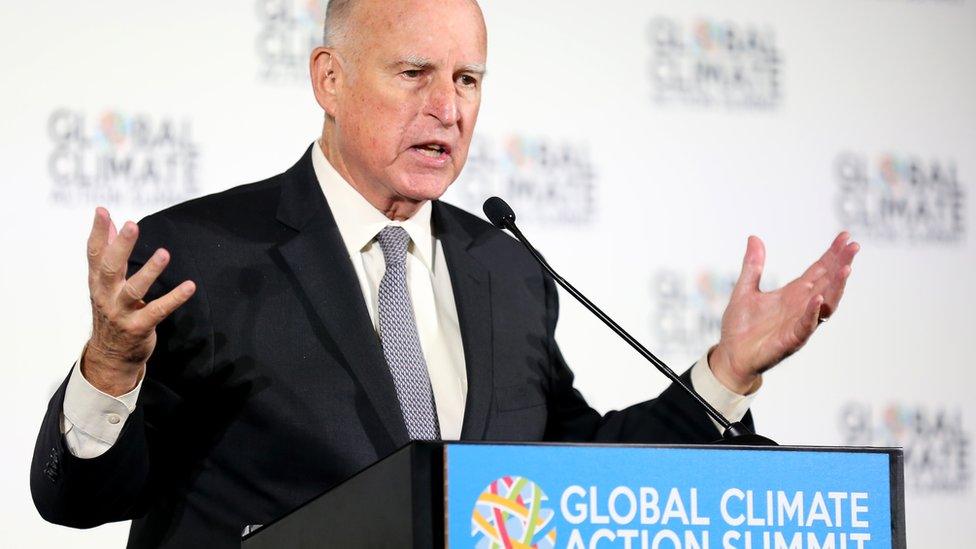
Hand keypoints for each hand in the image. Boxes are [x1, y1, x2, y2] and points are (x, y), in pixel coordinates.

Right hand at [83, 207, 195, 395]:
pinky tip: (190, 286)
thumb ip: (107, 253)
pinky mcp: (139, 327)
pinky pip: (158, 310)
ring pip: (134, 290)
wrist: (111, 356)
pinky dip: (174, 298)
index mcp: (97, 283)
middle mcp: (106, 296)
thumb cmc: (111, 312)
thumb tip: (107, 222)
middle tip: (131, 225)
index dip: (97, 232)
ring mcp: (121, 313)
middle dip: (120, 247)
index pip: (94, 254)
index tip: (102, 211)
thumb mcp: (104, 284)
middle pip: (110, 268)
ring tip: (164, 253)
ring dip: (149, 271)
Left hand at [709, 232, 859, 393]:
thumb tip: (754, 237)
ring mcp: (799, 323)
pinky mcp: (791, 340)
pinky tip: (818, 299)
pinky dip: (812, 313)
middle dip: (841, 264)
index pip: (819, 270)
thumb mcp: (745, 289)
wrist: (731, 355)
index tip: (845, 236)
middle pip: (828, 282)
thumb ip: (752, 266)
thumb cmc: (741, 326)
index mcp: (793, 293)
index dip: (832, 254)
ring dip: (837, 287)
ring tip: (846, 268)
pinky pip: (806, 326)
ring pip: (825, 304)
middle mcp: (801, 306)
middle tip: (854, 246)